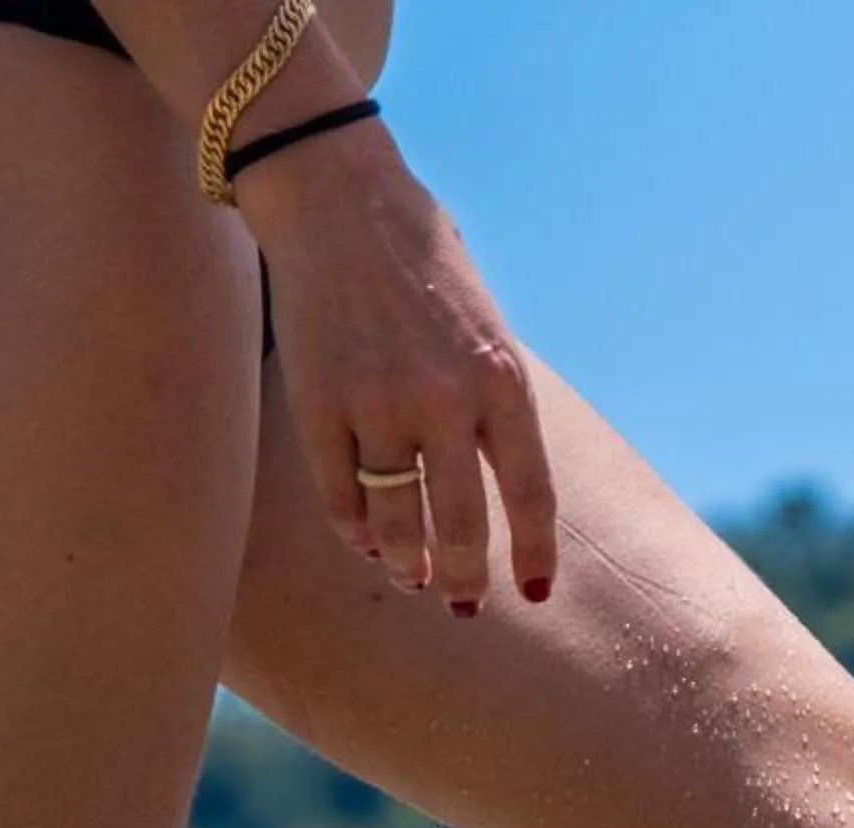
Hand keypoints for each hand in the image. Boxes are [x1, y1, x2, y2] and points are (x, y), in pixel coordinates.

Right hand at [239, 126, 557, 613]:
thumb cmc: (421, 266)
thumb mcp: (484, 329)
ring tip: (413, 577)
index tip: (534, 593)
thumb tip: (495, 502)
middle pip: (460, 526)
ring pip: (396, 523)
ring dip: (407, 563)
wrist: (337, 197)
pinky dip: (356, 531)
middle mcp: (443, 399)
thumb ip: (493, 407)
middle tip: (463, 603)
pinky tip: (368, 542)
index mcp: (500, 379)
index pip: (530, 493)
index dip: (534, 553)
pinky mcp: (318, 405)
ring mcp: (376, 405)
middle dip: (464, 577)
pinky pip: (341, 499)